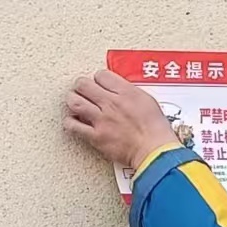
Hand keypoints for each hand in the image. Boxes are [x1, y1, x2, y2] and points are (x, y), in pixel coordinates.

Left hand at [63, 71, 179, 169]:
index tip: (99, 84)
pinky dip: (70, 122)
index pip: (101, 75)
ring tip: (75, 103)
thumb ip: (130, 92)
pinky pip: (73, 126)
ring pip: (74, 102)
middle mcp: (111, 103)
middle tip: (83, 90)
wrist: (154, 151)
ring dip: (72, 101)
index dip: (98, 78)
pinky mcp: (95, 136)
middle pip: (83, 84)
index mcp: (126, 92)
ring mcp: (101, 120)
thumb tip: (118, 90)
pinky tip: (74, 122)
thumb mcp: (147, 101)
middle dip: (81, 86)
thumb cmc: (155, 130)